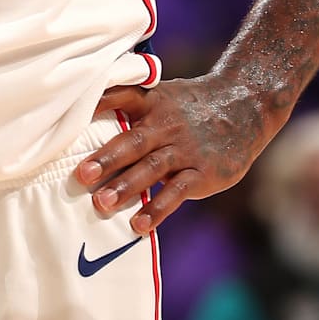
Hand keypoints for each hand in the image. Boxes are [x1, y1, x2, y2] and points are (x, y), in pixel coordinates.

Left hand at [74, 78, 285, 233]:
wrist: (247, 106)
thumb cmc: (194, 105)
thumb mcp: (165, 94)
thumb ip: (133, 106)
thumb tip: (85, 117)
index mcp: (154, 102)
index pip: (122, 98)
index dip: (97, 104)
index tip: (71, 117)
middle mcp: (167, 124)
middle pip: (134, 141)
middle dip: (107, 159)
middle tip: (82, 175)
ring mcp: (185, 150)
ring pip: (153, 168)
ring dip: (127, 186)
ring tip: (101, 205)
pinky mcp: (202, 173)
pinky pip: (177, 193)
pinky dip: (158, 209)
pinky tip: (138, 225)